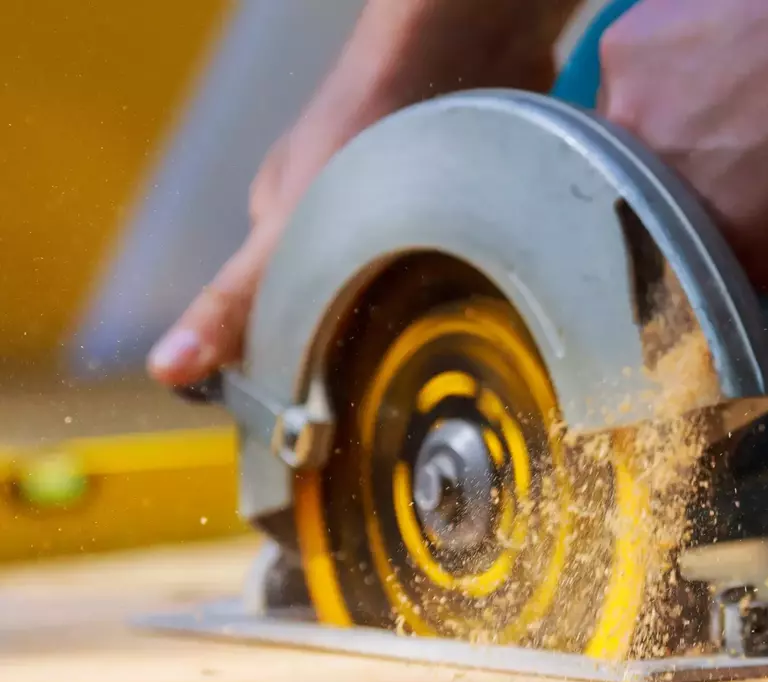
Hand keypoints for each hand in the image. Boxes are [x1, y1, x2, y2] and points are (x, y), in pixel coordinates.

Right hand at [147, 0, 570, 386]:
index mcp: (278, 236)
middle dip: (361, 359)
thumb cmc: (367, 121)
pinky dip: (456, 293)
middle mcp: (332, 230)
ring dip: (415, 329)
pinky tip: (478, 317)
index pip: (272, 329)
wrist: (462, 42)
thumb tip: (170, 369)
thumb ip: (236, 302)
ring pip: (393, 295)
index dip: (295, 381)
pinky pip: (445, 269)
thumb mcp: (289, 227)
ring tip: (442, 369)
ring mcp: (390, 218)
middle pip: (336, 315)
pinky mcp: (446, 209)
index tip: (326, 433)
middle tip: (396, 409)